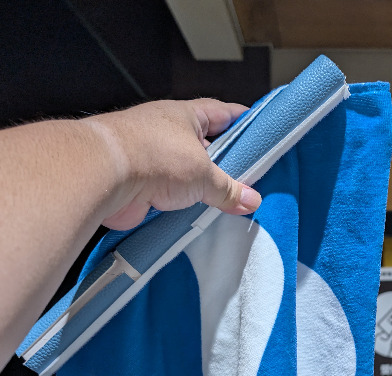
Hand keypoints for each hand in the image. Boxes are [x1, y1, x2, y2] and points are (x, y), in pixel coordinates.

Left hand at [86, 98, 261, 229]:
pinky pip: (171, 197)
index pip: (223, 113)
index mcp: (185, 116)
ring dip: (204, 189)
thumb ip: (229, 188)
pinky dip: (184, 207)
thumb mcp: (204, 173)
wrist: (103, 176)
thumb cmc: (151, 155)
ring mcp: (152, 159)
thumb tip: (251, 200)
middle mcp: (167, 133)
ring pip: (188, 174)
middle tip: (251, 179)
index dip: (243, 121)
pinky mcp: (141, 186)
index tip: (261, 131)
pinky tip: (200, 218)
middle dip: (226, 164)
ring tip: (229, 203)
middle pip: (207, 147)